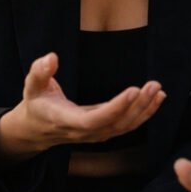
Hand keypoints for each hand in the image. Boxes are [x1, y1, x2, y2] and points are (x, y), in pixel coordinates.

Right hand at [0, 52, 165, 160]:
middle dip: (137, 106)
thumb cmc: (36, 102)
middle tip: (153, 85)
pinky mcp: (104, 131)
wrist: (36, 128)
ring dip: (145, 109)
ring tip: (158, 90)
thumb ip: (40, 71)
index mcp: (65, 120)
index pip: (93, 120)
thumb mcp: (32, 85)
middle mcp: (83, 131)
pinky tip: (157, 98)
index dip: (114, 108)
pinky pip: (127, 125)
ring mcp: (95, 134)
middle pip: (115, 124)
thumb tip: (51, 57)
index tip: (133, 90)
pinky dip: (144, 113)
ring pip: (125, 126)